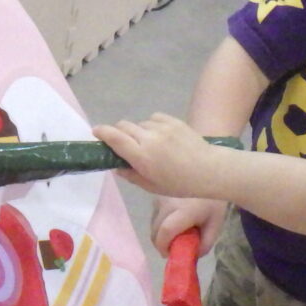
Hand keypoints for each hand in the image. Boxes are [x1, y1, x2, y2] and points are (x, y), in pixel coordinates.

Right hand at [94, 114, 228, 199]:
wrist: (209, 170)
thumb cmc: (180, 184)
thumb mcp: (151, 187)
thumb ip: (130, 175)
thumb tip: (116, 165)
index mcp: (142, 156)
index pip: (114, 138)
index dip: (102, 132)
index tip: (95, 132)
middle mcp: (149, 138)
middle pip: (123, 126)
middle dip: (118, 132)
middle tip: (122, 144)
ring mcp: (162, 127)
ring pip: (139, 123)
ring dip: (137, 131)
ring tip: (148, 145)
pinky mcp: (173, 120)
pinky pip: (153, 119)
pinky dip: (151, 126)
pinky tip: (160, 137)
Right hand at [151, 196, 226, 256]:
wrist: (211, 178)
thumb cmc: (214, 203)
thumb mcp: (215, 226)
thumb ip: (205, 244)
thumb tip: (191, 256)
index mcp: (184, 211)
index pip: (166, 231)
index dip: (163, 246)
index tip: (168, 254)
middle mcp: (168, 203)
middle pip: (155, 230)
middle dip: (160, 243)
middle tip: (172, 247)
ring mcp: (161, 198)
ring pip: (153, 223)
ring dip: (160, 232)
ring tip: (175, 232)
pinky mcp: (158, 195)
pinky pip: (154, 214)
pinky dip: (160, 222)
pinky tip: (173, 219)